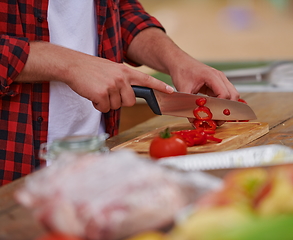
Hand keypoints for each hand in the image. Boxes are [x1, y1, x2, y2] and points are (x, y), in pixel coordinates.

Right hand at [16, 41, 173, 111]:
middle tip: (108, 93)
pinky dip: (98, 105)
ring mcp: (112, 85)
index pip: (147, 80)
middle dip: (119, 102)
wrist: (73, 65)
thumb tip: (130, 96)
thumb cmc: (92, 69)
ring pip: (117, 106)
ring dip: (107, 103)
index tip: (171, 91)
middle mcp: (122, 78)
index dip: (160, 87)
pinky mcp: (102, 93)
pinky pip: (105, 108)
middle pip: (130, 102)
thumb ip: (124, 80)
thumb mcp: (112, 70)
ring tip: (98, 91)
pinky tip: (92, 94)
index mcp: (126, 72)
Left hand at [170, 58, 238, 125]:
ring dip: (226, 107)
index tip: (215, 117)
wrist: (179, 63)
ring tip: (216, 118)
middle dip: (227, 109)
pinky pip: (225, 95)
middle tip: (218, 120)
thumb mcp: (183, 89)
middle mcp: (220, 77)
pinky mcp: (217, 85)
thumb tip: (193, 121)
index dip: (221, 107)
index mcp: (212, 76)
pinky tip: (213, 111)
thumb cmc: (182, 71)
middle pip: (233, 95)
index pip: (225, 94)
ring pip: (231, 96)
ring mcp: (220, 80)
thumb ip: (189, 105)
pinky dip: (221, 104)